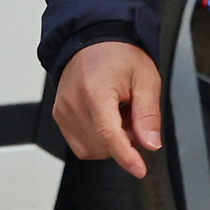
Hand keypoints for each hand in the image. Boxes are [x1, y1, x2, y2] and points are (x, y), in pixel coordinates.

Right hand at [53, 41, 162, 178]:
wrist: (94, 40)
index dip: (126, 157)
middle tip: (134, 116)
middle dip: (124, 141)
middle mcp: (73, 103)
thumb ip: (148, 115)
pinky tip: (107, 118)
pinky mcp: (59, 115)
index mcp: (94, 92)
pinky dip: (98, 138)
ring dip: (110, 141)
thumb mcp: (146, 80)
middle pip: (101, 145)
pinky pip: (79, 142)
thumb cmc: (119, 54)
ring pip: (89, 148)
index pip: (109, 136)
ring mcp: (62, 110)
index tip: (139, 169)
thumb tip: (151, 143)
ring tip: (120, 114)